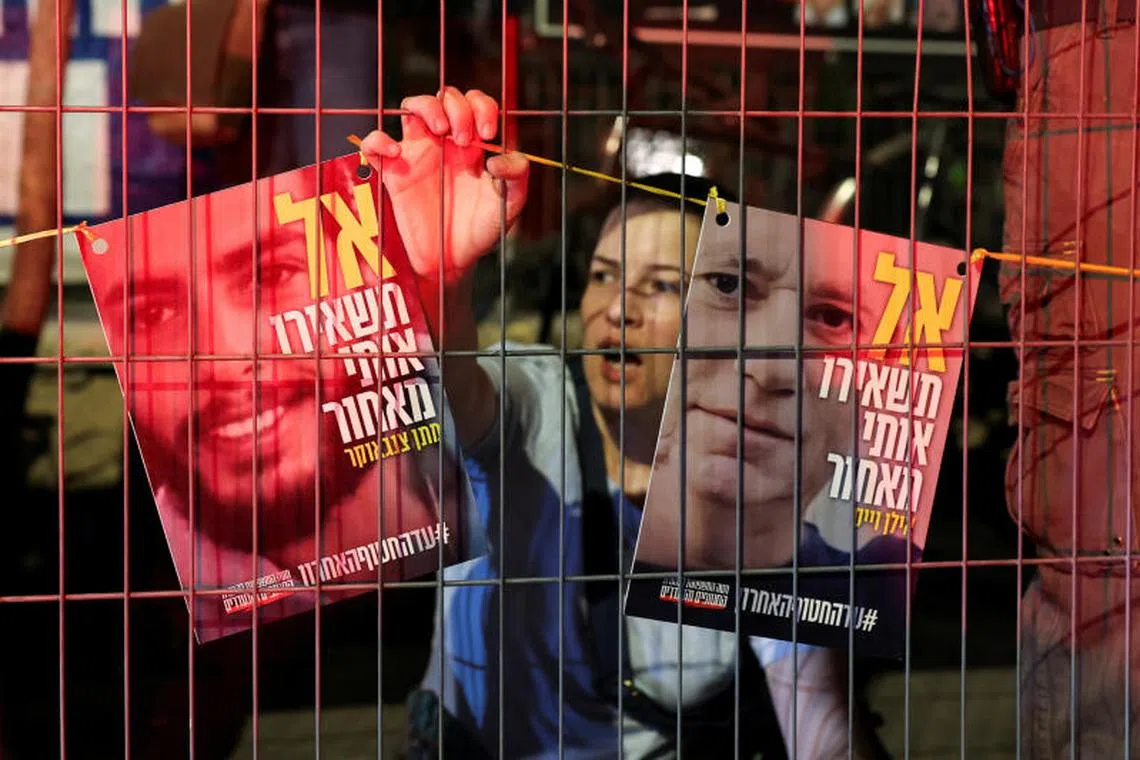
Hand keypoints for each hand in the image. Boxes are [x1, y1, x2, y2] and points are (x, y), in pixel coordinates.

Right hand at [359, 87, 528, 286]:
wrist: (453, 261)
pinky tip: (395, 152)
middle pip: (445, 97)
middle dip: (458, 108)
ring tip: (441, 131)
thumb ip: (516, 180)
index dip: (482, 107)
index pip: (474, 104)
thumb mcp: (508, 207)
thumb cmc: (481, 232)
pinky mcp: (392, 173)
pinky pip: (373, 143)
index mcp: (472, 145)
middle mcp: (444, 143)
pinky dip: (378, 139)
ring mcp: (417, 154)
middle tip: (464, 139)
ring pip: (412, 106)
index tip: (487, 134)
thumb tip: (499, 159)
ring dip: (426, 107)